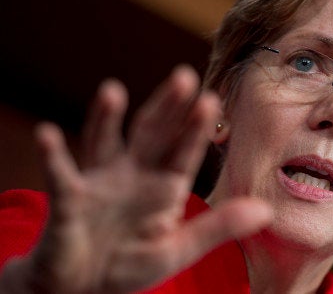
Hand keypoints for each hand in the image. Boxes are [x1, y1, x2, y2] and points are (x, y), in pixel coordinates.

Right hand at [1, 65, 271, 292]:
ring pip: (105, 142)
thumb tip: (267, 211)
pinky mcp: (68, 199)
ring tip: (113, 90)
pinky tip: (48, 135)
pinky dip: (52, 156)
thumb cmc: (131, 264)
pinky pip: (59, 175)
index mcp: (164, 187)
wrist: (83, 287)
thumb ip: (218, 228)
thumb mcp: (178, 248)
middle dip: (165, 106)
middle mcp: (134, 175)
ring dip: (106, 118)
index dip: (196, 128)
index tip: (211, 100)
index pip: (184, 152)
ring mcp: (100, 183)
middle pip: (151, 134)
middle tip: (183, 76)